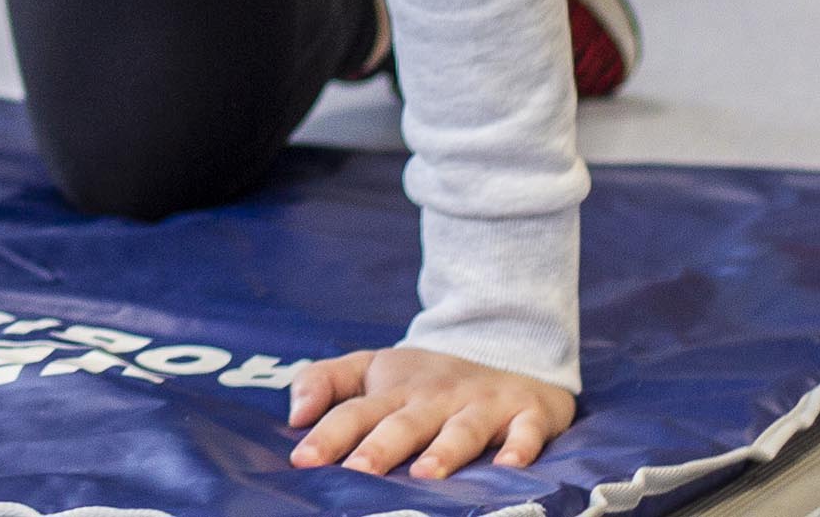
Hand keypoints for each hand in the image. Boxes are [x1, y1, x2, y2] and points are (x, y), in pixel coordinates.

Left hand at [287, 345, 572, 477]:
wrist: (507, 345)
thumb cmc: (426, 377)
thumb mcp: (371, 368)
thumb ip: (324, 382)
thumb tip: (294, 415)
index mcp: (393, 391)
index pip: (354, 412)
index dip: (328, 434)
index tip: (303, 459)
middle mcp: (435, 398)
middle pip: (404, 423)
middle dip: (380, 447)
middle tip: (358, 472)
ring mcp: (482, 405)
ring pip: (462, 430)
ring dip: (444, 451)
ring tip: (425, 474)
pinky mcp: (525, 413)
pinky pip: (526, 432)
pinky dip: (520, 447)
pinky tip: (508, 466)